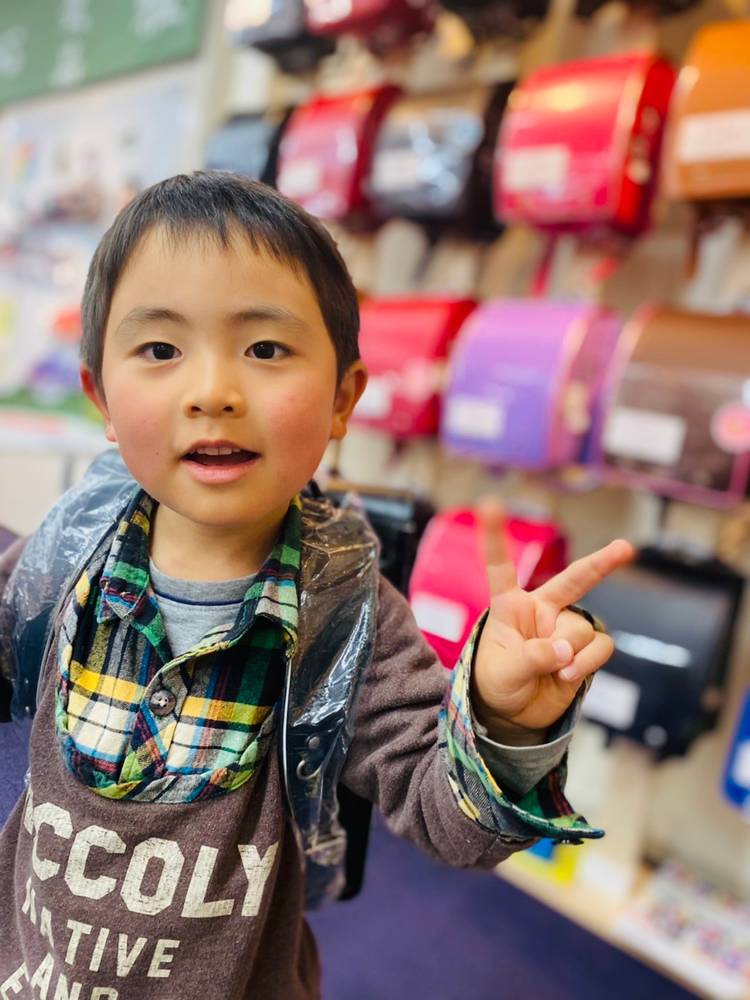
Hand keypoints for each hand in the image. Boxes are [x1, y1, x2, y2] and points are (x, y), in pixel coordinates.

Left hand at [471, 499, 634, 744]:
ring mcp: (566, 628)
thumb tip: (564, 650)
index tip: (489, 504)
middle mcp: (542, 610)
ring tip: (554, 672)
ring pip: (582, 628)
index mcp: (510, 606)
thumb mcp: (504, 672)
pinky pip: (600, 646)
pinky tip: (569, 676)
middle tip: (625, 548)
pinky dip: (588, 662)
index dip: (495, 536)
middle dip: (603, 563)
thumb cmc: (498, 683)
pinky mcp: (585, 649)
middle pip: (574, 579)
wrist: (514, 714)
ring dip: (572, 654)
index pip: (501, 567)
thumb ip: (531, 657)